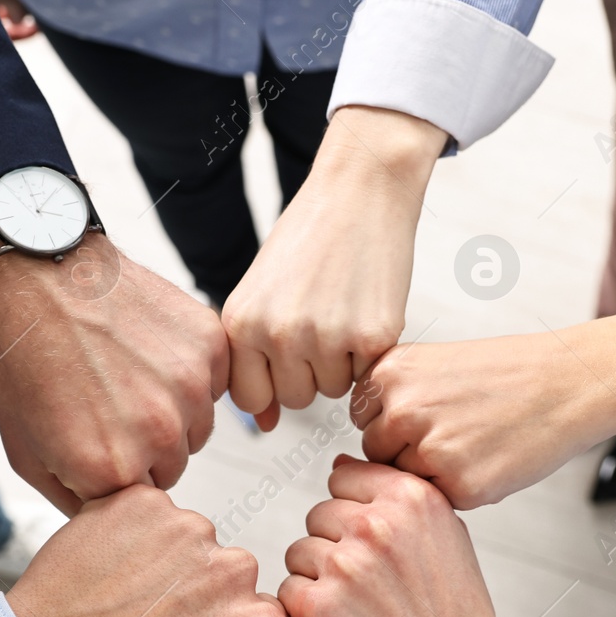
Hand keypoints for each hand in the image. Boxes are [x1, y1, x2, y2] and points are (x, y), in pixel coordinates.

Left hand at [0, 232, 228, 512]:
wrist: (36, 276)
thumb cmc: (23, 361)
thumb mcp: (26, 453)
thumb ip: (76, 502)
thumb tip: (113, 524)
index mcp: (112, 469)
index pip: (138, 504)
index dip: (113, 475)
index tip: (94, 444)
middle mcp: (159, 434)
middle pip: (172, 467)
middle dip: (145, 448)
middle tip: (107, 405)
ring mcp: (190, 387)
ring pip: (197, 428)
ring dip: (170, 412)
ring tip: (124, 375)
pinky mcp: (209, 346)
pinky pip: (214, 383)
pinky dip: (189, 373)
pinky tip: (146, 351)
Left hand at [7, 485, 306, 616]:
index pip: (268, 614)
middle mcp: (234, 570)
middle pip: (232, 573)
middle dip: (200, 595)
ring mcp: (187, 530)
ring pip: (193, 542)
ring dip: (166, 565)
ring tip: (124, 604)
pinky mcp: (143, 502)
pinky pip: (153, 514)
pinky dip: (134, 536)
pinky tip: (109, 574)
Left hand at [222, 107, 445, 428]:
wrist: (360, 191)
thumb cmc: (308, 239)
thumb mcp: (262, 293)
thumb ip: (254, 357)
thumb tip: (265, 425)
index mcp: (241, 323)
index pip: (249, 398)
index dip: (271, 381)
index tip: (285, 353)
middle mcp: (279, 335)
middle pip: (295, 398)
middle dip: (308, 372)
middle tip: (320, 320)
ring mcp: (327, 337)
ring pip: (332, 390)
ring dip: (341, 362)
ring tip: (342, 309)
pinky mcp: (374, 336)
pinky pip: (368, 375)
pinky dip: (370, 352)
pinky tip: (366, 308)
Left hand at [280, 458, 571, 616]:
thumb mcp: (448, 538)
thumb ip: (398, 499)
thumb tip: (342, 466)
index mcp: (411, 499)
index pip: (345, 475)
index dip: (354, 512)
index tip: (374, 544)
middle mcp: (377, 525)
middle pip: (320, 514)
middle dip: (336, 546)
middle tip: (370, 587)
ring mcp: (344, 566)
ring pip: (300, 551)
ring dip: (319, 579)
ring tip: (360, 610)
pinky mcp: (317, 607)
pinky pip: (289, 589)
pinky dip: (307, 610)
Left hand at [353, 331, 615, 509]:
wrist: (568, 381)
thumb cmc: (507, 374)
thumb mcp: (434, 365)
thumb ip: (390, 398)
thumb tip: (351, 453)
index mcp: (389, 373)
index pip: (364, 420)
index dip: (397, 425)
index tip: (431, 416)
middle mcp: (401, 409)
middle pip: (377, 455)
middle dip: (408, 454)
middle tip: (457, 434)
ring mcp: (429, 449)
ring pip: (405, 482)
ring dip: (432, 474)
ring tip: (474, 444)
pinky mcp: (460, 484)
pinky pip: (440, 501)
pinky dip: (461, 489)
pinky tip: (489, 460)